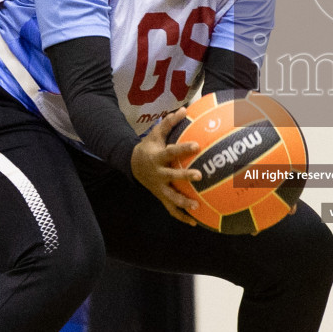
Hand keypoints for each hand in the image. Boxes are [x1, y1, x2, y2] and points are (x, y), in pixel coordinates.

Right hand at [130, 107, 201, 225]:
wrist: (133, 165)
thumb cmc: (149, 147)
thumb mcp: (155, 134)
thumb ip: (169, 122)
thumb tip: (185, 109)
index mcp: (158, 157)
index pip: (172, 152)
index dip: (184, 149)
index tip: (197, 146)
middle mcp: (159, 174)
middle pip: (172, 176)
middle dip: (185, 176)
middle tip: (200, 175)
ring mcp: (159, 187)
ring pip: (171, 197)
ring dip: (183, 203)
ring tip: (197, 206)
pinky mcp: (161, 197)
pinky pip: (171, 209)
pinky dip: (182, 217)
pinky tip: (196, 222)